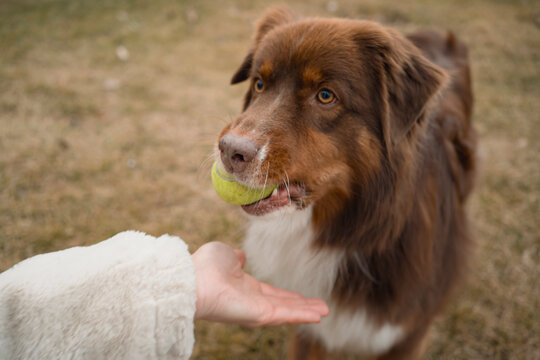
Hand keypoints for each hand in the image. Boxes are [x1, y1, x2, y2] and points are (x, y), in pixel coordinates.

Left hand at [192, 241, 328, 326]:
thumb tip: (240, 257)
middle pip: (283, 304)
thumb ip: (236, 258)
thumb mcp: (225, 255)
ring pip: (287, 311)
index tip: (302, 296)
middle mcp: (252, 300)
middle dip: (302, 306)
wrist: (192, 278)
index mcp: (244, 287)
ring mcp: (256, 309)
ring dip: (306, 312)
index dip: (289, 295)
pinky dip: (302, 315)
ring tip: (324, 311)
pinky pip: (285, 315)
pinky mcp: (258, 314)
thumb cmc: (204, 265)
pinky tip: (317, 314)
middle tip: (322, 307)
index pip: (272, 293)